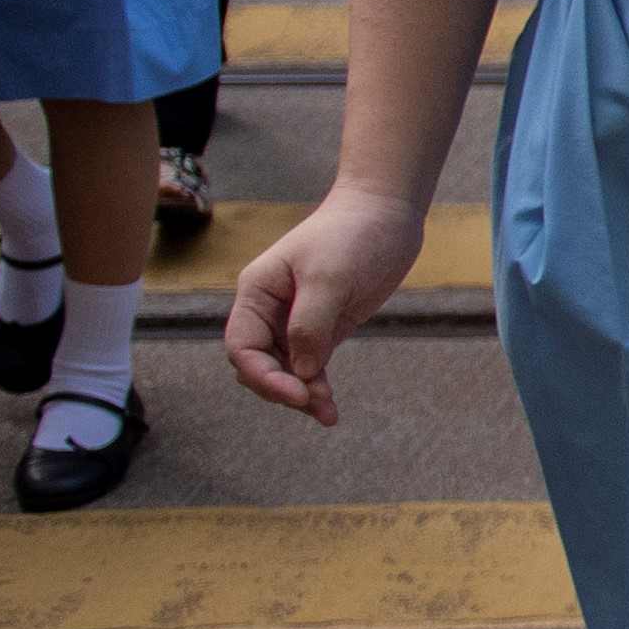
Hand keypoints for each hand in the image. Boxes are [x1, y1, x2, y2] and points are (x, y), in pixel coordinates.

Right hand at [227, 186, 431, 423]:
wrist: (386, 213)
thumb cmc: (352, 236)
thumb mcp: (329, 278)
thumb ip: (309, 325)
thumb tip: (300, 370)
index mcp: (257, 292)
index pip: (242, 346)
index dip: (262, 375)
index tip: (297, 392)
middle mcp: (270, 309)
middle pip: (259, 364)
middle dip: (282, 389)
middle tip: (317, 406)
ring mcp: (296, 320)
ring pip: (285, 370)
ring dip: (301, 393)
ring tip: (328, 414)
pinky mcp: (325, 327)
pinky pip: (310, 365)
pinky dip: (316, 385)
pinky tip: (329, 407)